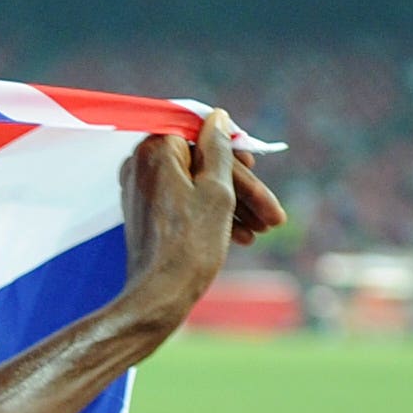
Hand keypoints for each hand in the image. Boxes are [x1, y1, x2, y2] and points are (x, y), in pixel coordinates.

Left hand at [118, 110, 286, 323]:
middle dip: (241, 186)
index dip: (232, 150)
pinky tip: (242, 236)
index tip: (254, 167)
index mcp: (155, 149)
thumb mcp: (217, 189)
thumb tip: (217, 117)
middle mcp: (140, 165)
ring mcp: (140, 190)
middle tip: (272, 212)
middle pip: (201, 163)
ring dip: (234, 204)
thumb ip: (218, 148)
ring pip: (197, 185)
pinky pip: (184, 202)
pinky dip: (212, 214)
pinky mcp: (145, 212)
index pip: (201, 134)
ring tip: (265, 228)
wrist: (159, 295)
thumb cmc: (191, 242)